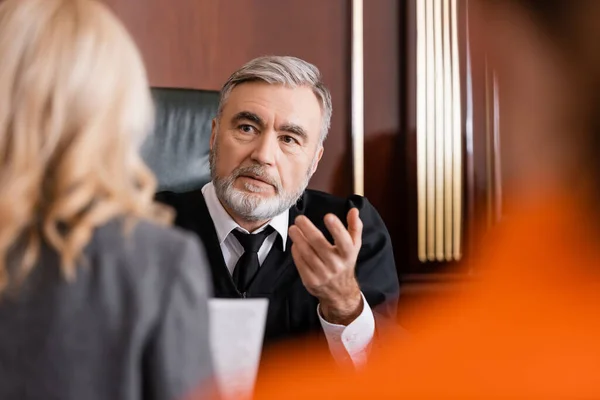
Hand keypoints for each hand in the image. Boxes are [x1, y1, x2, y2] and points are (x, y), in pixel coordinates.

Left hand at [289, 208, 363, 324]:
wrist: (340, 292)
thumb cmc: (345, 264)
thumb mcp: (354, 247)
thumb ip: (355, 227)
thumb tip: (353, 210)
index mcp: (348, 255)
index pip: (344, 240)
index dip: (336, 228)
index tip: (328, 216)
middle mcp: (336, 265)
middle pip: (320, 244)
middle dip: (308, 229)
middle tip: (300, 219)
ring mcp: (323, 274)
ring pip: (307, 253)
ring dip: (298, 239)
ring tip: (293, 229)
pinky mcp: (311, 280)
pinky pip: (300, 263)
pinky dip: (296, 252)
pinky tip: (295, 243)